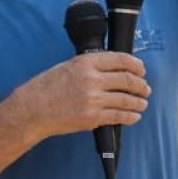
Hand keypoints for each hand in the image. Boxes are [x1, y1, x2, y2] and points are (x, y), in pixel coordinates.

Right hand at [14, 52, 150, 139]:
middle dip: (141, 85)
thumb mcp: (68, 66)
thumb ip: (90, 66)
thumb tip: (113, 69)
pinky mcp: (92, 118)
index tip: (141, 69)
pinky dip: (130, 116)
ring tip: (142, 103)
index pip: (121, 60)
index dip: (136, 65)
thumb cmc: (46, 87)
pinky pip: (119, 116)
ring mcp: (93, 99)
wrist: (32, 109)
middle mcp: (92, 79)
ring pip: (127, 99)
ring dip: (139, 102)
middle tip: (145, 88)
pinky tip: (134, 116)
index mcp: (86, 62)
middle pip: (127, 80)